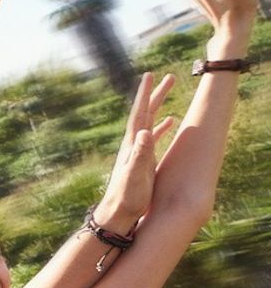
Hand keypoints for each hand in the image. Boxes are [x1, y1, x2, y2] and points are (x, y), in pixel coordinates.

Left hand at [99, 73, 176, 227]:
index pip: (140, 113)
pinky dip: (161, 126)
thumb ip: (141, 154)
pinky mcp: (141, 159)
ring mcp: (137, 151)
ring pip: (150, 121)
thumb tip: (145, 132)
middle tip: (170, 76)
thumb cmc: (127, 196)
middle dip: (155, 94)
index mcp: (132, 144)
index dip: (144, 94)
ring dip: (158, 105)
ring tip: (167, 91)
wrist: (117, 213)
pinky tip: (169, 122)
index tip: (150, 74)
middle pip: (145, 112)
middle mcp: (133, 144)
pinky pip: (153, 137)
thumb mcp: (136, 174)